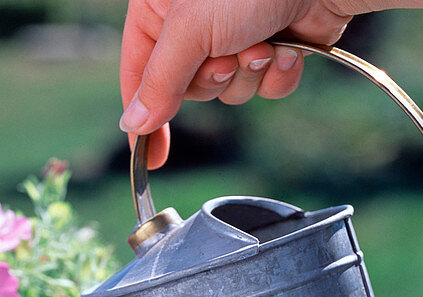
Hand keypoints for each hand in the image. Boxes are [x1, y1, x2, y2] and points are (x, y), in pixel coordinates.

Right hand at [120, 0, 360, 166]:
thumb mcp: (190, 30)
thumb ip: (159, 81)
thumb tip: (133, 124)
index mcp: (160, 7)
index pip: (138, 72)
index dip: (143, 115)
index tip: (148, 156)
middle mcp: (196, 22)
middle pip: (187, 88)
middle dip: (213, 80)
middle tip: (227, 57)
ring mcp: (236, 34)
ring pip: (228, 91)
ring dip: (248, 76)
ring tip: (263, 43)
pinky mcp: (274, 46)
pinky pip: (264, 87)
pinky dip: (277, 75)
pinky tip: (289, 47)